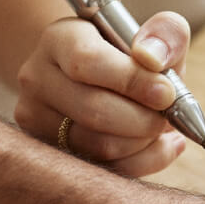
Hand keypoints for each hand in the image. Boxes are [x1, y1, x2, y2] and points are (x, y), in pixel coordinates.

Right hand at [14, 11, 191, 176]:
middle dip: (145, 119)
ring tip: (162, 127)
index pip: (87, 62)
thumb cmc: (133, 57)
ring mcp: (36, 120)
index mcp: (59, 39)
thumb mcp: (154, 35)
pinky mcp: (49, 154)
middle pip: (94, 111)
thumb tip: (153, 59)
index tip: (167, 92)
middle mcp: (36, 79)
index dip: (132, 81)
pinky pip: (104, 170)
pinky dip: (142, 162)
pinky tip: (159, 145)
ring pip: (98, 146)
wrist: (101, 81)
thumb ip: (165, 33)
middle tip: (168, 115)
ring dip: (144, 142)